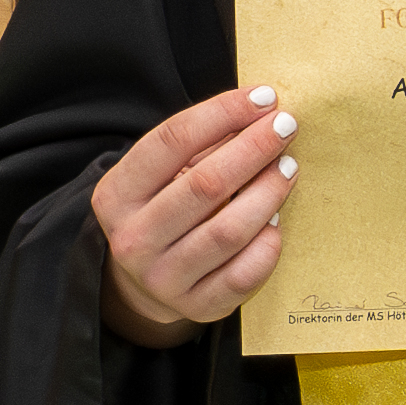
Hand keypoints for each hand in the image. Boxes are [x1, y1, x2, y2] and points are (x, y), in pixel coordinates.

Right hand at [93, 83, 295, 348]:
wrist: (146, 284)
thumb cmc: (163, 211)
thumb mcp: (161, 176)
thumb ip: (198, 145)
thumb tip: (259, 109)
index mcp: (116, 195)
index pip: (170, 141)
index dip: (221, 113)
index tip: (263, 97)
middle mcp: (133, 239)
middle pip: (204, 185)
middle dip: (253, 149)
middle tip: (287, 126)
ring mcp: (162, 278)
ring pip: (228, 231)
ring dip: (267, 193)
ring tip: (289, 167)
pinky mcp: (197, 307)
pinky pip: (243, 274)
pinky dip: (267, 244)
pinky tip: (277, 220)